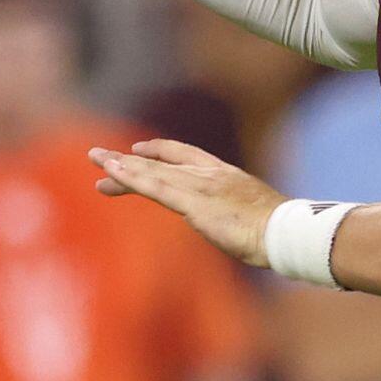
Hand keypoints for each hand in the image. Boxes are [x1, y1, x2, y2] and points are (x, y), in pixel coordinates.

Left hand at [90, 141, 285, 267]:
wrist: (285, 231)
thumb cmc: (279, 231)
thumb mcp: (254, 216)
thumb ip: (237, 215)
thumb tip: (237, 227)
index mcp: (225, 174)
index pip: (185, 154)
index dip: (159, 151)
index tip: (137, 149)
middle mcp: (209, 174)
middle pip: (161, 162)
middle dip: (129, 160)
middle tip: (99, 157)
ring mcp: (200, 186)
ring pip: (152, 172)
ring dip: (121, 165)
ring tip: (95, 158)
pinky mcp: (192, 203)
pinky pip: (154, 187)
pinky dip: (131, 178)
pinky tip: (112, 173)